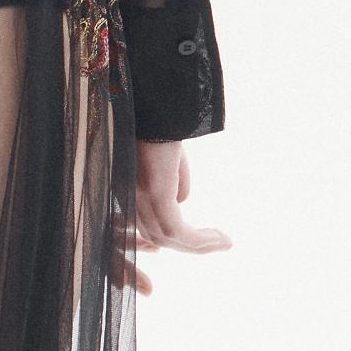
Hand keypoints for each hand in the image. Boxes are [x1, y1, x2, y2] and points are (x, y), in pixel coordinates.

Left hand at [110, 137, 231, 290]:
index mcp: (126, 189)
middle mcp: (127, 197)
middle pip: (156, 235)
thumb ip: (175, 180)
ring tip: (225, 242)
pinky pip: (178, 230)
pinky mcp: (155, 194)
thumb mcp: (169, 157)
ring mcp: (138, 197)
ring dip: (201, 245)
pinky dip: (200, 240)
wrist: (155, 103)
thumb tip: (183, 201)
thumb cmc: (160, 124)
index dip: (165, 241)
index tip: (190, 247)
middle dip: (190, 246)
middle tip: (220, 244)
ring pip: (168, 237)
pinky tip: (221, 239)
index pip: (141, 226)